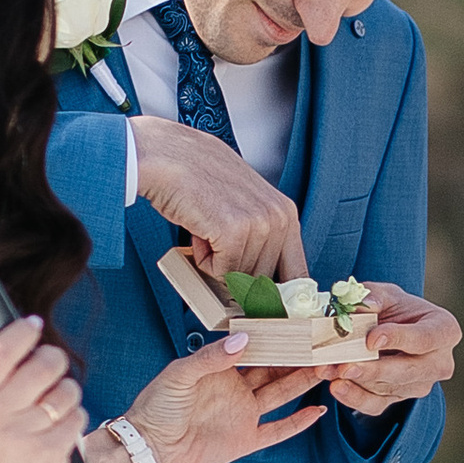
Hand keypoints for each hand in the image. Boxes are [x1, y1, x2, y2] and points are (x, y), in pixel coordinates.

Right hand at [0, 319, 85, 462]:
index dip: (22, 332)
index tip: (33, 325)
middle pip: (42, 365)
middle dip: (53, 360)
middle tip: (52, 364)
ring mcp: (20, 436)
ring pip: (65, 390)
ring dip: (67, 391)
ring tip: (54, 402)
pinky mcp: (47, 453)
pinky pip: (77, 417)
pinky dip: (73, 417)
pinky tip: (57, 426)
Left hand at [113, 338, 329, 462]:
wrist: (151, 447)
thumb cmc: (157, 407)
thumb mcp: (180, 374)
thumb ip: (211, 358)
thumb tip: (243, 340)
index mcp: (221, 370)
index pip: (255, 350)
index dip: (275, 340)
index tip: (295, 326)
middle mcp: (237, 390)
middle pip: (274, 371)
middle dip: (296, 358)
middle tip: (319, 345)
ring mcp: (244, 415)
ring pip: (282, 395)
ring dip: (303, 383)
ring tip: (325, 368)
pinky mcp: (246, 439)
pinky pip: (278, 430)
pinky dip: (298, 422)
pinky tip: (317, 411)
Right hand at [129, 114, 306, 287]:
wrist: (165, 157)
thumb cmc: (198, 178)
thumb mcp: (243, 203)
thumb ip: (259, 237)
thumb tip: (263, 283)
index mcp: (286, 213)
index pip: (297, 273)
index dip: (279, 294)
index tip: (267, 305)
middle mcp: (279, 218)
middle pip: (263, 280)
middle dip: (236, 271)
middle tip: (217, 245)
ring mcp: (259, 225)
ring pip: (241, 277)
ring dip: (216, 262)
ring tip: (207, 230)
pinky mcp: (235, 232)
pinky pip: (221, 272)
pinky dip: (203, 260)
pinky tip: (199, 232)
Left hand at [326, 283, 460, 418]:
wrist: (394, 328)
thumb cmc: (395, 309)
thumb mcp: (387, 294)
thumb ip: (374, 295)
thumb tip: (362, 305)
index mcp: (445, 331)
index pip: (424, 339)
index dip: (399, 339)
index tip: (371, 339)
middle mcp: (439, 363)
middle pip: (408, 371)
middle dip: (374, 370)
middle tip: (346, 367)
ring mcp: (420, 385)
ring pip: (388, 389)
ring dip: (356, 382)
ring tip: (329, 371)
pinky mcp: (399, 398)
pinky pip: (377, 405)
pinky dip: (354, 398)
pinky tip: (336, 387)